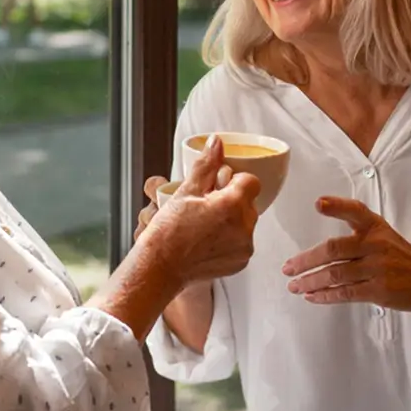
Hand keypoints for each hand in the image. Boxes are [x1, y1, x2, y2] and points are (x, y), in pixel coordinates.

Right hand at [140, 136, 259, 288]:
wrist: (160, 268)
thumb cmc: (168, 231)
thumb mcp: (186, 192)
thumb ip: (207, 165)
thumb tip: (217, 142)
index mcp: (232, 205)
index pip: (250, 181)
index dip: (232, 181)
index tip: (216, 188)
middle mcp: (244, 227)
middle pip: (248, 202)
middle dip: (231, 200)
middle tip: (206, 206)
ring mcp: (244, 247)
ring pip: (245, 222)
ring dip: (232, 219)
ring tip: (205, 226)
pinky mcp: (241, 262)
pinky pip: (242, 241)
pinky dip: (230, 238)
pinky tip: (208, 240)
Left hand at [281, 197, 410, 312]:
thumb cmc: (399, 254)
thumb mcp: (382, 233)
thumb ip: (355, 231)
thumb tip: (317, 246)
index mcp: (375, 226)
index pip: (355, 211)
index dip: (336, 206)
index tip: (318, 204)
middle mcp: (375, 244)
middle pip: (333, 249)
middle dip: (306, 260)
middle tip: (288, 268)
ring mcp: (378, 268)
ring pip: (336, 274)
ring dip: (311, 281)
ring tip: (294, 285)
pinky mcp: (380, 290)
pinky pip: (346, 293)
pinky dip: (326, 295)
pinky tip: (312, 296)